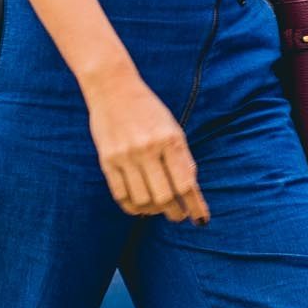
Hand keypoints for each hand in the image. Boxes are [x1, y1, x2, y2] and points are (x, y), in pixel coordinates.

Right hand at [85, 73, 208, 221]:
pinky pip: (121, 195)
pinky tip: (139, 207)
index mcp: (169, 140)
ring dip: (153, 212)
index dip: (195, 206)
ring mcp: (125, 155)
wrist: (112, 88)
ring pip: (142, 200)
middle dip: (174, 213)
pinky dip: (132, 207)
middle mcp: (147, 149)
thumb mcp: (172, 128)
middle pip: (164, 197)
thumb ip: (182, 158)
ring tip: (158, 210)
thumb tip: (189, 190)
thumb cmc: (147, 109)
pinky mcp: (107, 160)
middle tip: (178, 216)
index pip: (186, 183)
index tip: (201, 220)